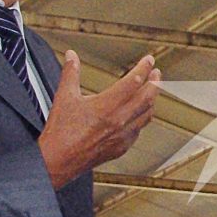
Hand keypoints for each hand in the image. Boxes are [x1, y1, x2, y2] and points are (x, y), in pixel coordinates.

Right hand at [39, 52, 161, 188]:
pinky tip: (139, 115)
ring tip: (152, 91)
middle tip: (157, 73)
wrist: (59, 161)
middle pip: (147, 97)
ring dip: (151, 100)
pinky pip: (139, 130)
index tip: (149, 60)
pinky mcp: (121, 147)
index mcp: (107, 106)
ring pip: (147, 115)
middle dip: (155, 83)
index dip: (144, 68)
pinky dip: (142, 118)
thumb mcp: (64, 97)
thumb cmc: (60, 132)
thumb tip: (72, 56)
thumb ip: (71, 73)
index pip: (134, 81)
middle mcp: (119, 121)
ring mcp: (122, 135)